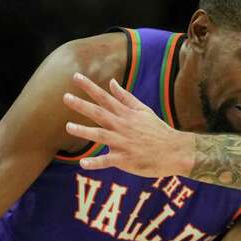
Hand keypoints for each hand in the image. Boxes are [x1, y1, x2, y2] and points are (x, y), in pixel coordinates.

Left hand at [63, 73, 192, 176]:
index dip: (90, 87)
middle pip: (100, 114)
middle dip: (82, 105)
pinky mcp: (126, 160)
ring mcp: (124, 143)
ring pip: (101, 135)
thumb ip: (125, 97)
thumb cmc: (158, 130)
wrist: (175, 151)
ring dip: (84, 131)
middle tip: (65, 97)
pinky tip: (83, 164)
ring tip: (68, 127)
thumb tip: (111, 82)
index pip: (105, 97)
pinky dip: (96, 163)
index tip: (75, 77)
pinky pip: (108, 161)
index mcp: (127, 114)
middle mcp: (123, 126)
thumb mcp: (143, 110)